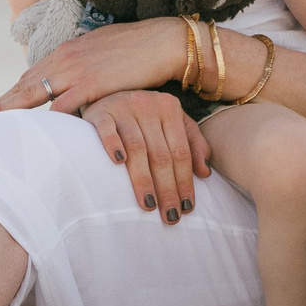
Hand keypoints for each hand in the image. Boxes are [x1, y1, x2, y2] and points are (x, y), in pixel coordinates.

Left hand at [0, 15, 186, 116]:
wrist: (163, 41)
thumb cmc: (137, 48)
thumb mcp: (101, 52)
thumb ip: (83, 66)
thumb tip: (74, 81)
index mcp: (67, 51)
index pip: (31, 75)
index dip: (11, 93)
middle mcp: (66, 58)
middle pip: (25, 85)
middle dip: (2, 103)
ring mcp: (77, 70)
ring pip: (36, 93)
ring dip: (14, 111)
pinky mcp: (93, 83)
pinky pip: (64, 105)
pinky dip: (49, 119)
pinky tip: (36, 131)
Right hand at [82, 89, 208, 224]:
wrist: (107, 89)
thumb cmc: (143, 114)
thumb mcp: (171, 121)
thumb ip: (192, 143)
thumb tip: (205, 173)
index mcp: (170, 108)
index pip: (181, 151)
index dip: (185, 181)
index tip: (186, 208)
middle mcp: (149, 104)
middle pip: (161, 154)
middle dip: (167, 188)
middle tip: (169, 216)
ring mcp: (123, 107)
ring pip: (137, 148)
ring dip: (143, 179)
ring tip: (148, 205)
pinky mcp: (101, 111)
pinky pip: (107, 129)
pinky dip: (112, 145)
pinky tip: (118, 163)